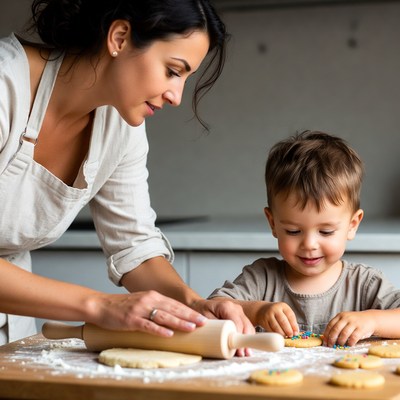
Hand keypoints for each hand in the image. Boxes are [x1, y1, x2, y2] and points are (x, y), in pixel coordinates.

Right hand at [89, 290, 206, 337]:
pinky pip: (148, 325)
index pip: (175, 304)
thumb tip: (172, 317)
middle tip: (203, 322)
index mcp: (153, 296)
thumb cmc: (122, 307)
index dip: (189, 311)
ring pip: (164, 316)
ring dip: (179, 322)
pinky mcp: (131, 319)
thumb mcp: (142, 302)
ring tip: (191, 328)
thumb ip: (155, 307)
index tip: (201, 317)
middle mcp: (149, 300)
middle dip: (189, 316)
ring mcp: (140, 310)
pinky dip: (159, 330)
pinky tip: (169, 334)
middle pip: (173, 309)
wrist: (101, 305)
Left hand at [192, 298, 254, 355]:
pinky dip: (246, 337)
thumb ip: (213, 328)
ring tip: (245, 353)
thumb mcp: (204, 318)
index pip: (238, 323)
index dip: (239, 337)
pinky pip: (246, 326)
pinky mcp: (239, 316)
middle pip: (246, 325)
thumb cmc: (200, 311)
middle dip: (245, 341)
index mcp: (227, 306)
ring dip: (247, 340)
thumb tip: (222, 342)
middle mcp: (235, 308)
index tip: (237, 349)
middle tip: (242, 354)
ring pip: (248, 326)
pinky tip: (245, 347)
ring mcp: (239, 311)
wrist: (199, 305)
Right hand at [256, 302, 298, 337]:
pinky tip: (279, 335)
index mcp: (283, 306)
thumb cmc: (276, 312)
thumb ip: (290, 320)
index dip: (294, 325)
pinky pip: (271, 330)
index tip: (296, 332)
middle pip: (283, 321)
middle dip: (288, 330)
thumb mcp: (284, 312)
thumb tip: (295, 332)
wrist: (261, 309)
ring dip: (282, 333)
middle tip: (291, 335)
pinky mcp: (264, 321)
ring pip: (276, 327)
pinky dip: (276, 334)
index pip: (290, 316)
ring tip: (285, 336)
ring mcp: (268, 315)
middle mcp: (275, 309)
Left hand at [323, 311, 375, 346]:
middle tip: (330, 345)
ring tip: (340, 346)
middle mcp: (346, 318)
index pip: (330, 325)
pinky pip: (354, 337)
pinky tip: (349, 345)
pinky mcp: (361, 328)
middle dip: (332, 339)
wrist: (371, 319)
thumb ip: (338, 326)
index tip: (325, 342)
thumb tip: (328, 338)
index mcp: (340, 315)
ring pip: (344, 333)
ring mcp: (354, 322)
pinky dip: (350, 342)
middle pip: (336, 329)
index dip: (326, 334)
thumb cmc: (355, 322)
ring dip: (340, 341)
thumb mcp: (345, 321)